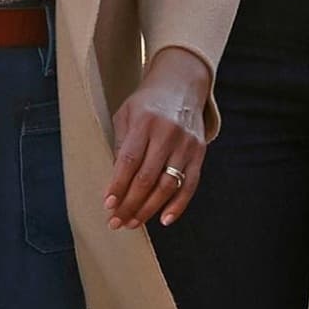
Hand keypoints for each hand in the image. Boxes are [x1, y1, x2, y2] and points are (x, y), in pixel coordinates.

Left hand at [105, 48, 214, 229]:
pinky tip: (164, 220)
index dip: (118, 185)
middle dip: (130, 204)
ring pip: (168, 185)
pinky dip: (178, 205)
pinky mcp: (200, 152)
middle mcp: (168, 133)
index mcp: (145, 121)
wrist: (181, 85)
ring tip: (133, 223)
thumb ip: (120, 145)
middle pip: (147, 177)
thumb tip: (115, 184)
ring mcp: (186, 144)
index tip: (108, 205)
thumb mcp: (126, 114)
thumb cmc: (146, 103)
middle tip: (116, 222)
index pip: (129, 160)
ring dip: (149, 209)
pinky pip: (190, 185)